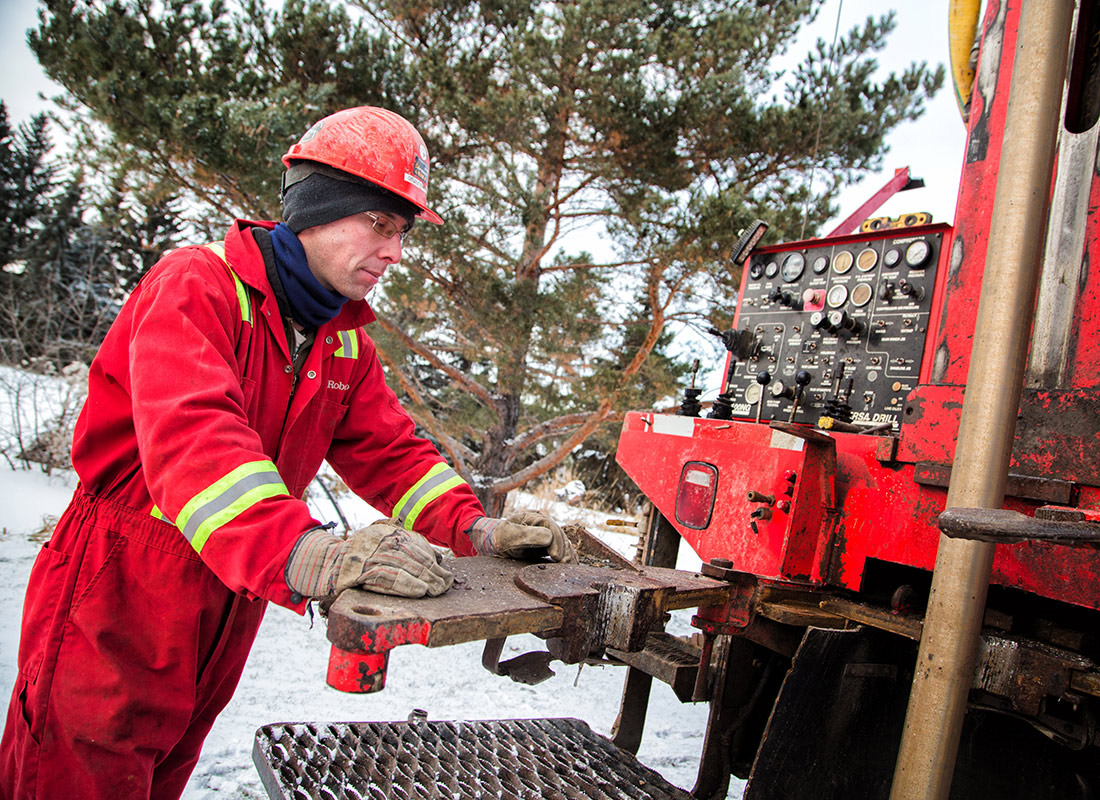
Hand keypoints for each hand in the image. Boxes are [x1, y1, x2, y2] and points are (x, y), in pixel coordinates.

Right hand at [286, 521, 452, 598]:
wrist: (324, 566)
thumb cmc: (357, 561)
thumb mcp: (380, 547)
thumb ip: (404, 549)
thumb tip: (435, 558)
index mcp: (384, 533)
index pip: (414, 543)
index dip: (431, 557)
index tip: (444, 570)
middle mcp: (376, 540)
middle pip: (411, 555)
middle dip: (431, 571)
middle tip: (445, 584)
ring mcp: (367, 556)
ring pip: (402, 566)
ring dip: (423, 579)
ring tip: (437, 589)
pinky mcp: (359, 572)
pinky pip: (386, 578)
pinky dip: (405, 585)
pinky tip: (419, 591)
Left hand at [468, 511, 576, 562]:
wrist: (492, 544)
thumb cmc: (499, 538)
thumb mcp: (508, 536)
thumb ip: (527, 535)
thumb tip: (549, 537)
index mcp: (533, 517)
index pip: (549, 526)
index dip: (555, 540)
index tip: (555, 556)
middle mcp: (542, 523)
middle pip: (558, 534)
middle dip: (563, 549)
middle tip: (564, 563)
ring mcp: (545, 533)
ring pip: (562, 541)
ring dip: (567, 553)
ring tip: (569, 566)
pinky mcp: (547, 544)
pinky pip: (560, 548)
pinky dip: (567, 555)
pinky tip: (570, 564)